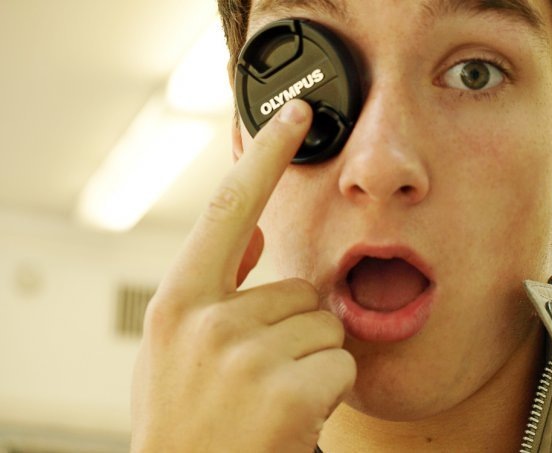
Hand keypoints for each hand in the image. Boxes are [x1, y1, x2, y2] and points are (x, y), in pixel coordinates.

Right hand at [130, 100, 356, 452]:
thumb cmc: (184, 416)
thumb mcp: (176, 343)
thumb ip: (212, 281)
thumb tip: (250, 227)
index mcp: (179, 303)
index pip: (226, 208)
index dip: (263, 155)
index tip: (294, 115)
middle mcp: (210, 322)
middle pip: (299, 287)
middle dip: (294, 326)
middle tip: (261, 369)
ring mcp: (248, 357)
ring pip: (325, 326)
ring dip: (309, 359)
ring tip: (270, 394)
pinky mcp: (288, 392)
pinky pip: (339, 365)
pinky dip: (326, 390)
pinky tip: (290, 414)